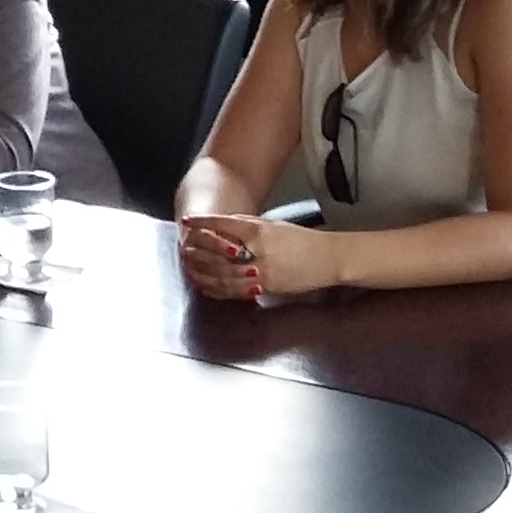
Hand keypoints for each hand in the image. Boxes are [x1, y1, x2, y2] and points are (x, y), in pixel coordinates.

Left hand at [182, 213, 341, 298]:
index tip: (187, 221)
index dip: (203, 223)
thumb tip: (222, 225)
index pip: (224, 225)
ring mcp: (261, 272)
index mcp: (260, 231)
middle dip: (198, 249)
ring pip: (223, 274)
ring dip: (203, 271)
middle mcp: (258, 251)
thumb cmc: (301, 240)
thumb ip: (248, 226)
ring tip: (189, 267)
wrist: (327, 259)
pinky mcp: (265, 288)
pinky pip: (235, 291)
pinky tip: (205, 286)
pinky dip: (218, 289)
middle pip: (219, 251)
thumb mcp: (274, 226)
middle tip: (184, 246)